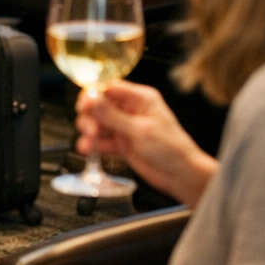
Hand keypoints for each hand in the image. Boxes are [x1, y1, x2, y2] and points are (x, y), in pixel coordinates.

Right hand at [75, 82, 216, 205]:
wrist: (181, 176)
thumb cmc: (172, 149)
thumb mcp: (140, 130)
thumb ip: (112, 116)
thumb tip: (91, 99)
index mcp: (139, 99)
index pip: (109, 88)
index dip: (93, 95)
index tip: (84, 105)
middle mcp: (129, 110)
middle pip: (99, 105)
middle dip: (90, 116)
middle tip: (89, 128)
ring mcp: (124, 126)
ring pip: (97, 123)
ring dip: (90, 131)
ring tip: (89, 142)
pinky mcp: (120, 143)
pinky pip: (100, 140)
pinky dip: (92, 145)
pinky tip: (88, 150)